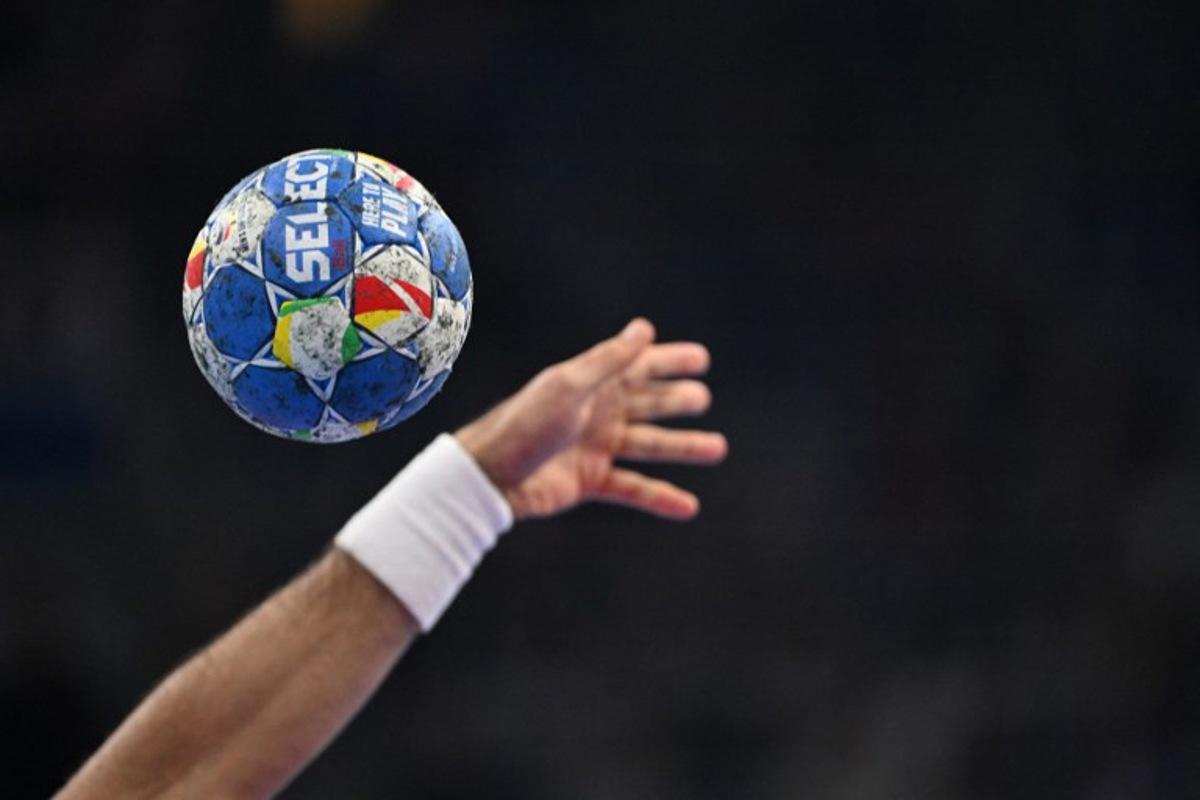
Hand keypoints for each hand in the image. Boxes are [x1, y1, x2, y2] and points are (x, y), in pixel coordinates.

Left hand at [455, 318, 726, 519]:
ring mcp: (595, 447)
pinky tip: (688, 505)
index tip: (702, 359)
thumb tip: (645, 329)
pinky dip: (660, 497)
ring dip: (682, 447)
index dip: (669, 361)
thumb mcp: (569, 386)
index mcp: (591, 384)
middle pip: (647, 403)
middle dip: (677, 400)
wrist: (490, 475)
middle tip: (703, 398)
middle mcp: (597, 412)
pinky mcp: (591, 481)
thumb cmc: (524, 423)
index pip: (639, 366)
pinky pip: (634, 488)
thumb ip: (609, 360)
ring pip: (649, 445)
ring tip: (716, 448)